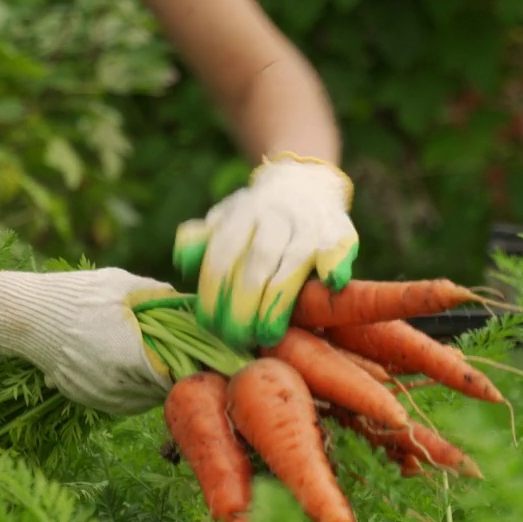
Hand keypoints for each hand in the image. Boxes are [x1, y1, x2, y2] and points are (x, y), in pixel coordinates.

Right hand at [0, 265, 177, 414]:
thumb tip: (189, 302)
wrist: (27, 316)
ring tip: (162, 364)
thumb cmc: (76, 295)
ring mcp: (98, 395)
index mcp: (129, 358)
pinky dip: (133, 391)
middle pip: (162, 392)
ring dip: (155, 387)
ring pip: (143, 401)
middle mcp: (115, 385)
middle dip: (176, 376)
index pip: (176, 377)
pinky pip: (121, 403)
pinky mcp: (85, 398)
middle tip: (187, 360)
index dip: (192, 368)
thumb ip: (160, 296)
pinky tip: (135, 372)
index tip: (202, 358)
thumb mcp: (122, 285)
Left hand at [173, 152, 358, 348]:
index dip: (213, 292)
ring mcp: (309, 224)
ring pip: (292, 263)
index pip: (222, 256)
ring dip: (278, 301)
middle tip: (235, 338)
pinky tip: (332, 282)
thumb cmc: (256, 216)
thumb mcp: (224, 220)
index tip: (209, 325)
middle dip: (243, 305)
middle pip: (256, 264)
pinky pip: (338, 247)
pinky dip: (335, 263)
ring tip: (267, 335)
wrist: (304, 183)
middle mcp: (274, 217)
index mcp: (242, 215)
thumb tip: (183, 260)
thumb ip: (203, 241)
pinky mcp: (339, 231)